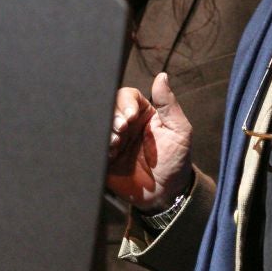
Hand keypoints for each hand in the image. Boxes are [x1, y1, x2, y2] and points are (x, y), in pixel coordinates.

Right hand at [108, 72, 192, 211]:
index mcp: (142, 112)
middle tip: (120, 129)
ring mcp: (112, 139)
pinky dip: (96, 145)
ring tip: (114, 143)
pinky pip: (92, 145)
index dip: (125, 102)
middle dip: (113, 115)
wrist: (164, 194)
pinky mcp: (102, 156)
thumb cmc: (176, 160)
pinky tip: (106, 153)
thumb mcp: (179, 130)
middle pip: (108, 107)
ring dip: (104, 130)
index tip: (130, 116)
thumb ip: (169, 104)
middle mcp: (124, 123)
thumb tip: (162, 76)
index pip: (127, 95)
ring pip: (98, 124)